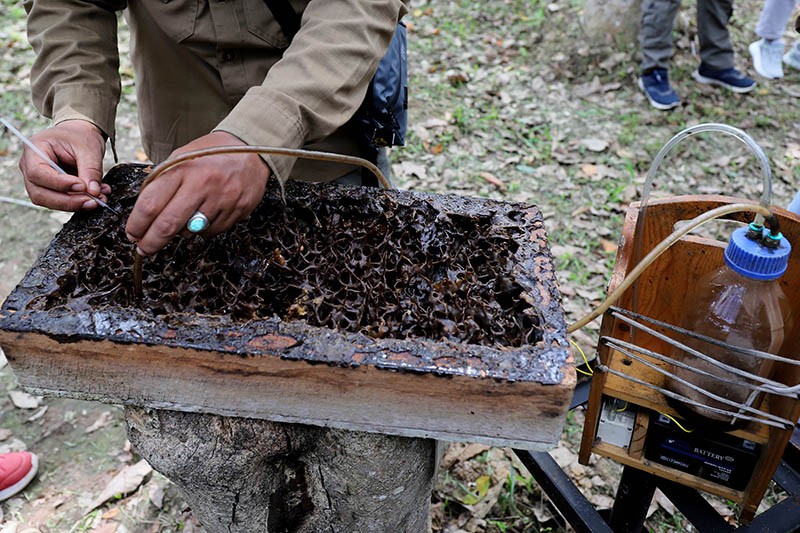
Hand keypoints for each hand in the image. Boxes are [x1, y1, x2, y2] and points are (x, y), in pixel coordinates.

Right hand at [18, 120, 108, 210]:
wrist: (80, 135)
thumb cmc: (80, 136)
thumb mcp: (89, 148)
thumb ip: (91, 170)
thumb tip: (93, 193)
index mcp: (35, 149)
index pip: (38, 172)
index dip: (60, 184)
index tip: (83, 186)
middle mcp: (30, 166)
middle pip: (39, 193)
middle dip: (68, 201)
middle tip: (93, 201)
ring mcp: (38, 180)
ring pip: (49, 202)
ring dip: (74, 204)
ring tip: (98, 199)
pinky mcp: (49, 189)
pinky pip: (60, 202)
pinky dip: (78, 203)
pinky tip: (96, 197)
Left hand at [126, 131, 270, 255]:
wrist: (251, 150)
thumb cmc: (211, 154)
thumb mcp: (181, 157)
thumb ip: (163, 182)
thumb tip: (145, 214)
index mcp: (183, 170)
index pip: (151, 204)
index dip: (137, 224)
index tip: (132, 233)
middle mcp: (202, 185)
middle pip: (167, 225)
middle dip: (151, 242)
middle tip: (144, 248)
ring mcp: (222, 200)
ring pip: (190, 232)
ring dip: (180, 232)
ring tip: (185, 217)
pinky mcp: (237, 211)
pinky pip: (211, 232)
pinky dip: (203, 228)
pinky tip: (206, 214)